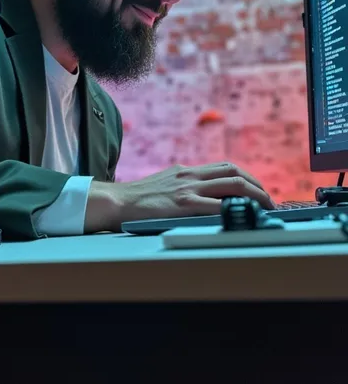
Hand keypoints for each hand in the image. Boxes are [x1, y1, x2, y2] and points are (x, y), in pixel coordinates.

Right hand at [85, 162, 274, 232]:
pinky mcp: (182, 204)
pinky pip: (214, 205)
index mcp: (187, 171)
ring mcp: (187, 189)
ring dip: (253, 196)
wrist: (118, 201)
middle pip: (233, 173)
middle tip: (268, 201)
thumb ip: (185, 185)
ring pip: (230, 185)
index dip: (247, 177)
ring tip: (264, 208)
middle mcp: (190, 176)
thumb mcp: (166, 183)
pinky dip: (233, 210)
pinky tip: (242, 217)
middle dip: (256, 185)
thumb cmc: (140, 197)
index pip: (225, 167)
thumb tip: (207, 196)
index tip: (258, 189)